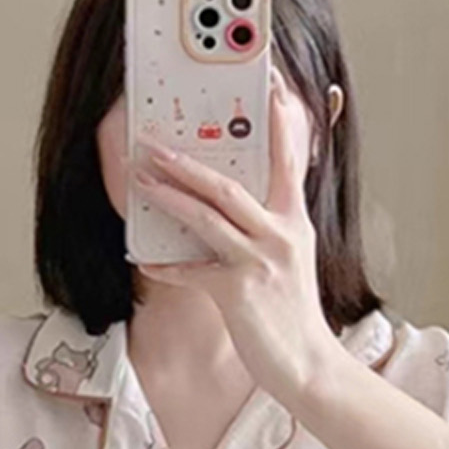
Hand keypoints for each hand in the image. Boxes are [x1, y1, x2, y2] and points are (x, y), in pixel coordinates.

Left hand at [131, 69, 339, 408]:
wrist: (307, 365)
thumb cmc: (291, 315)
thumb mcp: (289, 260)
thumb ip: (266, 229)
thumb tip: (227, 208)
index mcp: (294, 220)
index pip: (290, 156)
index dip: (280, 118)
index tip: (268, 83)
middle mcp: (280, 233)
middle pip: (229, 183)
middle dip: (188, 159)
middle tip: (154, 139)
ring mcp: (259, 261)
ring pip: (208, 215)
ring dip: (169, 193)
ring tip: (140, 176)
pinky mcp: (238, 292)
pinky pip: (193, 272)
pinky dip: (167, 267)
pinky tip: (146, 262)